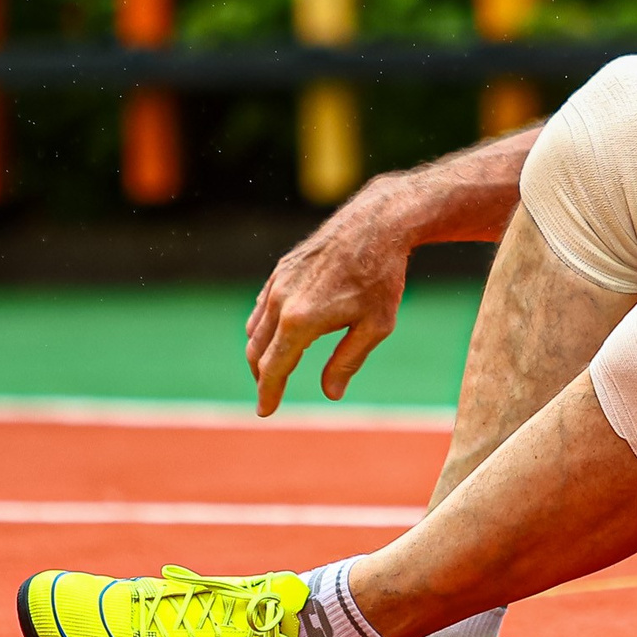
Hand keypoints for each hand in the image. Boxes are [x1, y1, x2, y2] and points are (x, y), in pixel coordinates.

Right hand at [246, 183, 412, 414]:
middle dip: (262, 377)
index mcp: (301, 321)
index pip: (274, 368)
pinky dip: (263, 328)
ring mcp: (278, 283)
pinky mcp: (281, 270)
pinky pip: (262, 307)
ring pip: (255, 329)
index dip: (268, 393)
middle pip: (257, 352)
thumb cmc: (381, 278)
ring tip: (274, 369)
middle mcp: (281, 302)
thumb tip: (330, 393)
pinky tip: (278, 335)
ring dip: (260, 353)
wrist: (375, 225)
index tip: (265, 412)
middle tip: (271, 394)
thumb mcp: (375, 327)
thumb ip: (347, 361)